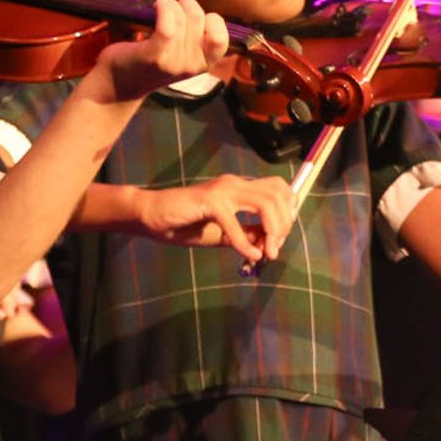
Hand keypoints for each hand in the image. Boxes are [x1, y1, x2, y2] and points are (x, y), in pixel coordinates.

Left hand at [97, 0, 232, 102]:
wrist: (118, 85)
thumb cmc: (149, 64)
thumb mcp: (181, 57)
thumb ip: (194, 40)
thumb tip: (196, 10)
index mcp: (204, 65)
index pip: (222, 38)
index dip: (211, 20)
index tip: (193, 18)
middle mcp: (192, 66)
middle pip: (199, 18)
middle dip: (185, 5)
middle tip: (171, 8)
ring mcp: (174, 62)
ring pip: (183, 17)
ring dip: (170, 4)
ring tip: (160, 8)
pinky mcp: (154, 55)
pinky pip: (167, 25)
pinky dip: (163, 8)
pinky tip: (157, 5)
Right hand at [132, 173, 295, 266]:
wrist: (153, 216)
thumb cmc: (186, 223)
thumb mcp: (224, 233)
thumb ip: (247, 234)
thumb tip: (270, 244)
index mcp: (240, 187)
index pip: (278, 189)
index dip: (287, 212)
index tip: (280, 238)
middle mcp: (235, 184)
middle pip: (278, 194)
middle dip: (284, 224)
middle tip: (275, 248)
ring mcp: (223, 190)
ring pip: (265, 203)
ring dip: (272, 231)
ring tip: (268, 253)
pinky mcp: (210, 202)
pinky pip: (235, 223)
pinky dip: (245, 243)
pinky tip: (249, 256)